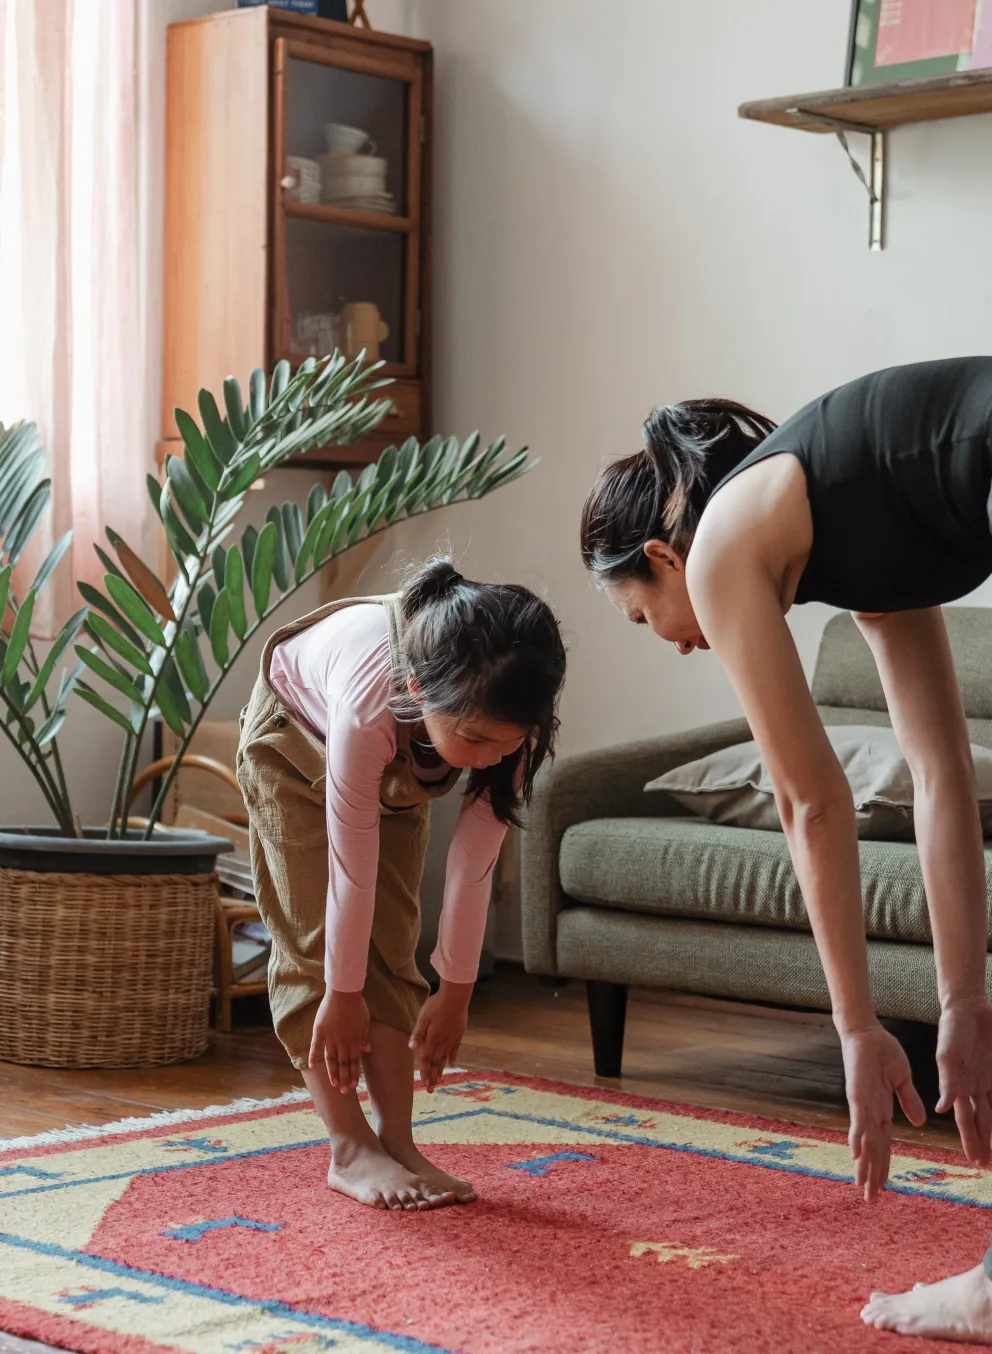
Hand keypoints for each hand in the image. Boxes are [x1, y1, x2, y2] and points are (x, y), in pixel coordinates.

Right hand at [308, 990, 371, 1093]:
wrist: (344, 991)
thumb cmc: (356, 1004)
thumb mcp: (365, 1020)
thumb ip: (365, 1036)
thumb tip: (367, 1050)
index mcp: (354, 1039)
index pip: (354, 1060)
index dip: (354, 1073)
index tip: (354, 1085)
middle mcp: (343, 1041)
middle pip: (344, 1063)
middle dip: (344, 1078)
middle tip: (344, 1091)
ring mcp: (330, 1037)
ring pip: (331, 1059)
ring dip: (333, 1072)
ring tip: (333, 1084)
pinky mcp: (320, 1031)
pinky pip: (315, 1046)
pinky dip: (313, 1055)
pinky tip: (311, 1065)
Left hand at [409, 980, 472, 1091]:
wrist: (455, 996)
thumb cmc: (436, 1004)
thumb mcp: (423, 1017)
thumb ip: (418, 1033)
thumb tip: (410, 1048)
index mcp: (432, 1040)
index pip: (426, 1060)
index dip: (425, 1072)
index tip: (424, 1084)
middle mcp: (442, 1043)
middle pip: (436, 1063)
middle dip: (432, 1077)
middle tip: (431, 1090)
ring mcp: (451, 1039)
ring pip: (445, 1059)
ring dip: (441, 1070)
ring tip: (439, 1081)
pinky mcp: (458, 1034)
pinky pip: (455, 1049)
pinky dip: (453, 1058)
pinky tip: (452, 1064)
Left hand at [840, 1023, 925, 1200]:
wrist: (867, 1032)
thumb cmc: (882, 1052)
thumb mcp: (901, 1080)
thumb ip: (908, 1101)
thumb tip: (918, 1124)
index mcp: (882, 1110)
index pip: (883, 1144)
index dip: (882, 1166)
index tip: (883, 1187)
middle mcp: (870, 1111)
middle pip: (873, 1149)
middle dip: (871, 1174)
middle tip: (870, 1200)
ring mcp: (862, 1103)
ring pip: (865, 1140)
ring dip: (864, 1163)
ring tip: (863, 1186)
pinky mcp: (858, 1092)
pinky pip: (860, 1117)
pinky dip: (858, 1135)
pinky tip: (856, 1153)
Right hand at [936, 996, 991, 1166]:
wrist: (969, 1006)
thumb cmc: (952, 1028)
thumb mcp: (947, 1055)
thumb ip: (947, 1082)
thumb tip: (940, 1110)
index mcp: (958, 1085)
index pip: (965, 1119)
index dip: (971, 1139)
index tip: (975, 1160)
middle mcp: (974, 1086)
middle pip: (982, 1121)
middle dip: (985, 1143)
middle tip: (989, 1165)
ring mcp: (988, 1079)